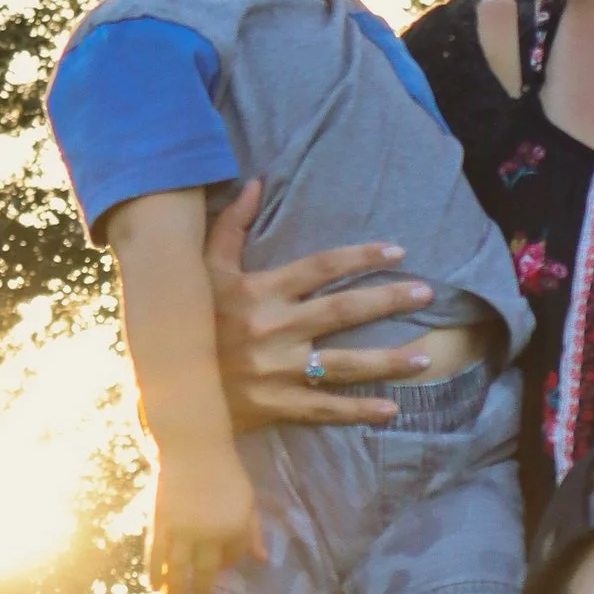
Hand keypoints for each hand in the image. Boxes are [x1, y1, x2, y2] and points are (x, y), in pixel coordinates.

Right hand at [150, 443, 262, 593]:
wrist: (193, 448)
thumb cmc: (225, 473)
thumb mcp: (247, 500)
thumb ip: (254, 532)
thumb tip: (263, 561)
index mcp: (234, 526)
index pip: (232, 557)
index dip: (226, 565)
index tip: (218, 570)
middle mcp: (208, 532)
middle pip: (203, 572)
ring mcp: (182, 528)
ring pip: (176, 568)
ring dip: (174, 591)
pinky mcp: (160, 522)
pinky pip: (156, 554)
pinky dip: (154, 572)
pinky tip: (154, 585)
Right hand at [206, 182, 440, 426]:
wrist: (166, 384)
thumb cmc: (190, 319)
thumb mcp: (202, 269)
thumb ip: (229, 227)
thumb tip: (254, 183)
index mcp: (260, 293)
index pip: (320, 267)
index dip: (360, 256)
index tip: (398, 250)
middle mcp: (274, 330)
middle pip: (342, 312)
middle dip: (388, 301)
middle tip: (427, 293)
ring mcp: (277, 371)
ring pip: (343, 365)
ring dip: (388, 361)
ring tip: (426, 356)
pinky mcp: (276, 406)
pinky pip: (324, 408)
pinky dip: (358, 411)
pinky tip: (392, 409)